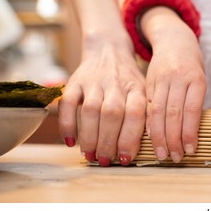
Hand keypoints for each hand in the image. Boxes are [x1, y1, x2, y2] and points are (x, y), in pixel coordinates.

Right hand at [58, 35, 146, 166]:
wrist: (108, 49)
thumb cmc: (127, 81)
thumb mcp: (142, 91)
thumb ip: (143, 116)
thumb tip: (141, 149)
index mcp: (136, 88)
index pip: (135, 113)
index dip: (129, 138)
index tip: (124, 159)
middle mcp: (116, 84)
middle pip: (112, 114)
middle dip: (107, 142)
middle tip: (104, 161)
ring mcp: (94, 81)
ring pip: (91, 110)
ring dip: (89, 136)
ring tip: (90, 155)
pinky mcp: (75, 81)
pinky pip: (68, 102)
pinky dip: (67, 123)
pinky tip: (70, 141)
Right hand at [142, 7, 205, 162]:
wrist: (173, 39)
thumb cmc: (192, 64)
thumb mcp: (200, 79)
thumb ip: (195, 103)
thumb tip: (192, 135)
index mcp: (196, 79)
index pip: (191, 110)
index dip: (189, 132)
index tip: (190, 150)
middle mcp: (178, 78)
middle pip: (173, 113)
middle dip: (174, 139)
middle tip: (175, 157)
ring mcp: (161, 79)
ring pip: (158, 112)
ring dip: (160, 136)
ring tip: (163, 153)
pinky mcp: (148, 82)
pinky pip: (147, 106)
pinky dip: (149, 124)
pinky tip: (150, 138)